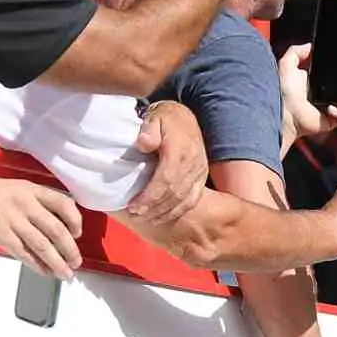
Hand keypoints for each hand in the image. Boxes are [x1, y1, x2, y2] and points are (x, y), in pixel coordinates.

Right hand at [0, 170, 83, 280]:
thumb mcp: (10, 190)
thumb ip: (29, 205)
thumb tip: (45, 227)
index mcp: (30, 189)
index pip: (64, 203)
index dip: (75, 221)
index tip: (77, 234)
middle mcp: (26, 203)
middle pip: (57, 230)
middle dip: (70, 250)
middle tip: (76, 263)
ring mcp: (12, 218)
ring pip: (44, 245)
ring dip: (58, 263)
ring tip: (65, 274)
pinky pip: (24, 252)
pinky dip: (37, 265)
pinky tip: (44, 272)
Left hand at [125, 100, 206, 224]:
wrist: (185, 119)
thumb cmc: (165, 119)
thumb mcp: (155, 117)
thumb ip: (149, 129)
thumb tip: (143, 143)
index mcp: (180, 149)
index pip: (166, 178)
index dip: (150, 196)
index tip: (133, 206)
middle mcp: (193, 163)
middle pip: (174, 193)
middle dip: (154, 207)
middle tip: (136, 215)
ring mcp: (199, 173)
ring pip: (184, 200)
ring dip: (164, 212)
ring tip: (146, 219)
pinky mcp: (202, 179)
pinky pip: (192, 200)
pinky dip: (177, 212)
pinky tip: (162, 217)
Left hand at [277, 43, 336, 143]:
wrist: (284, 113)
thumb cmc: (283, 91)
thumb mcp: (286, 64)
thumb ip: (296, 52)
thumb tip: (310, 46)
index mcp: (316, 81)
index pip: (336, 75)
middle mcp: (324, 95)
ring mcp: (329, 108)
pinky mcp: (331, 121)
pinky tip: (332, 108)